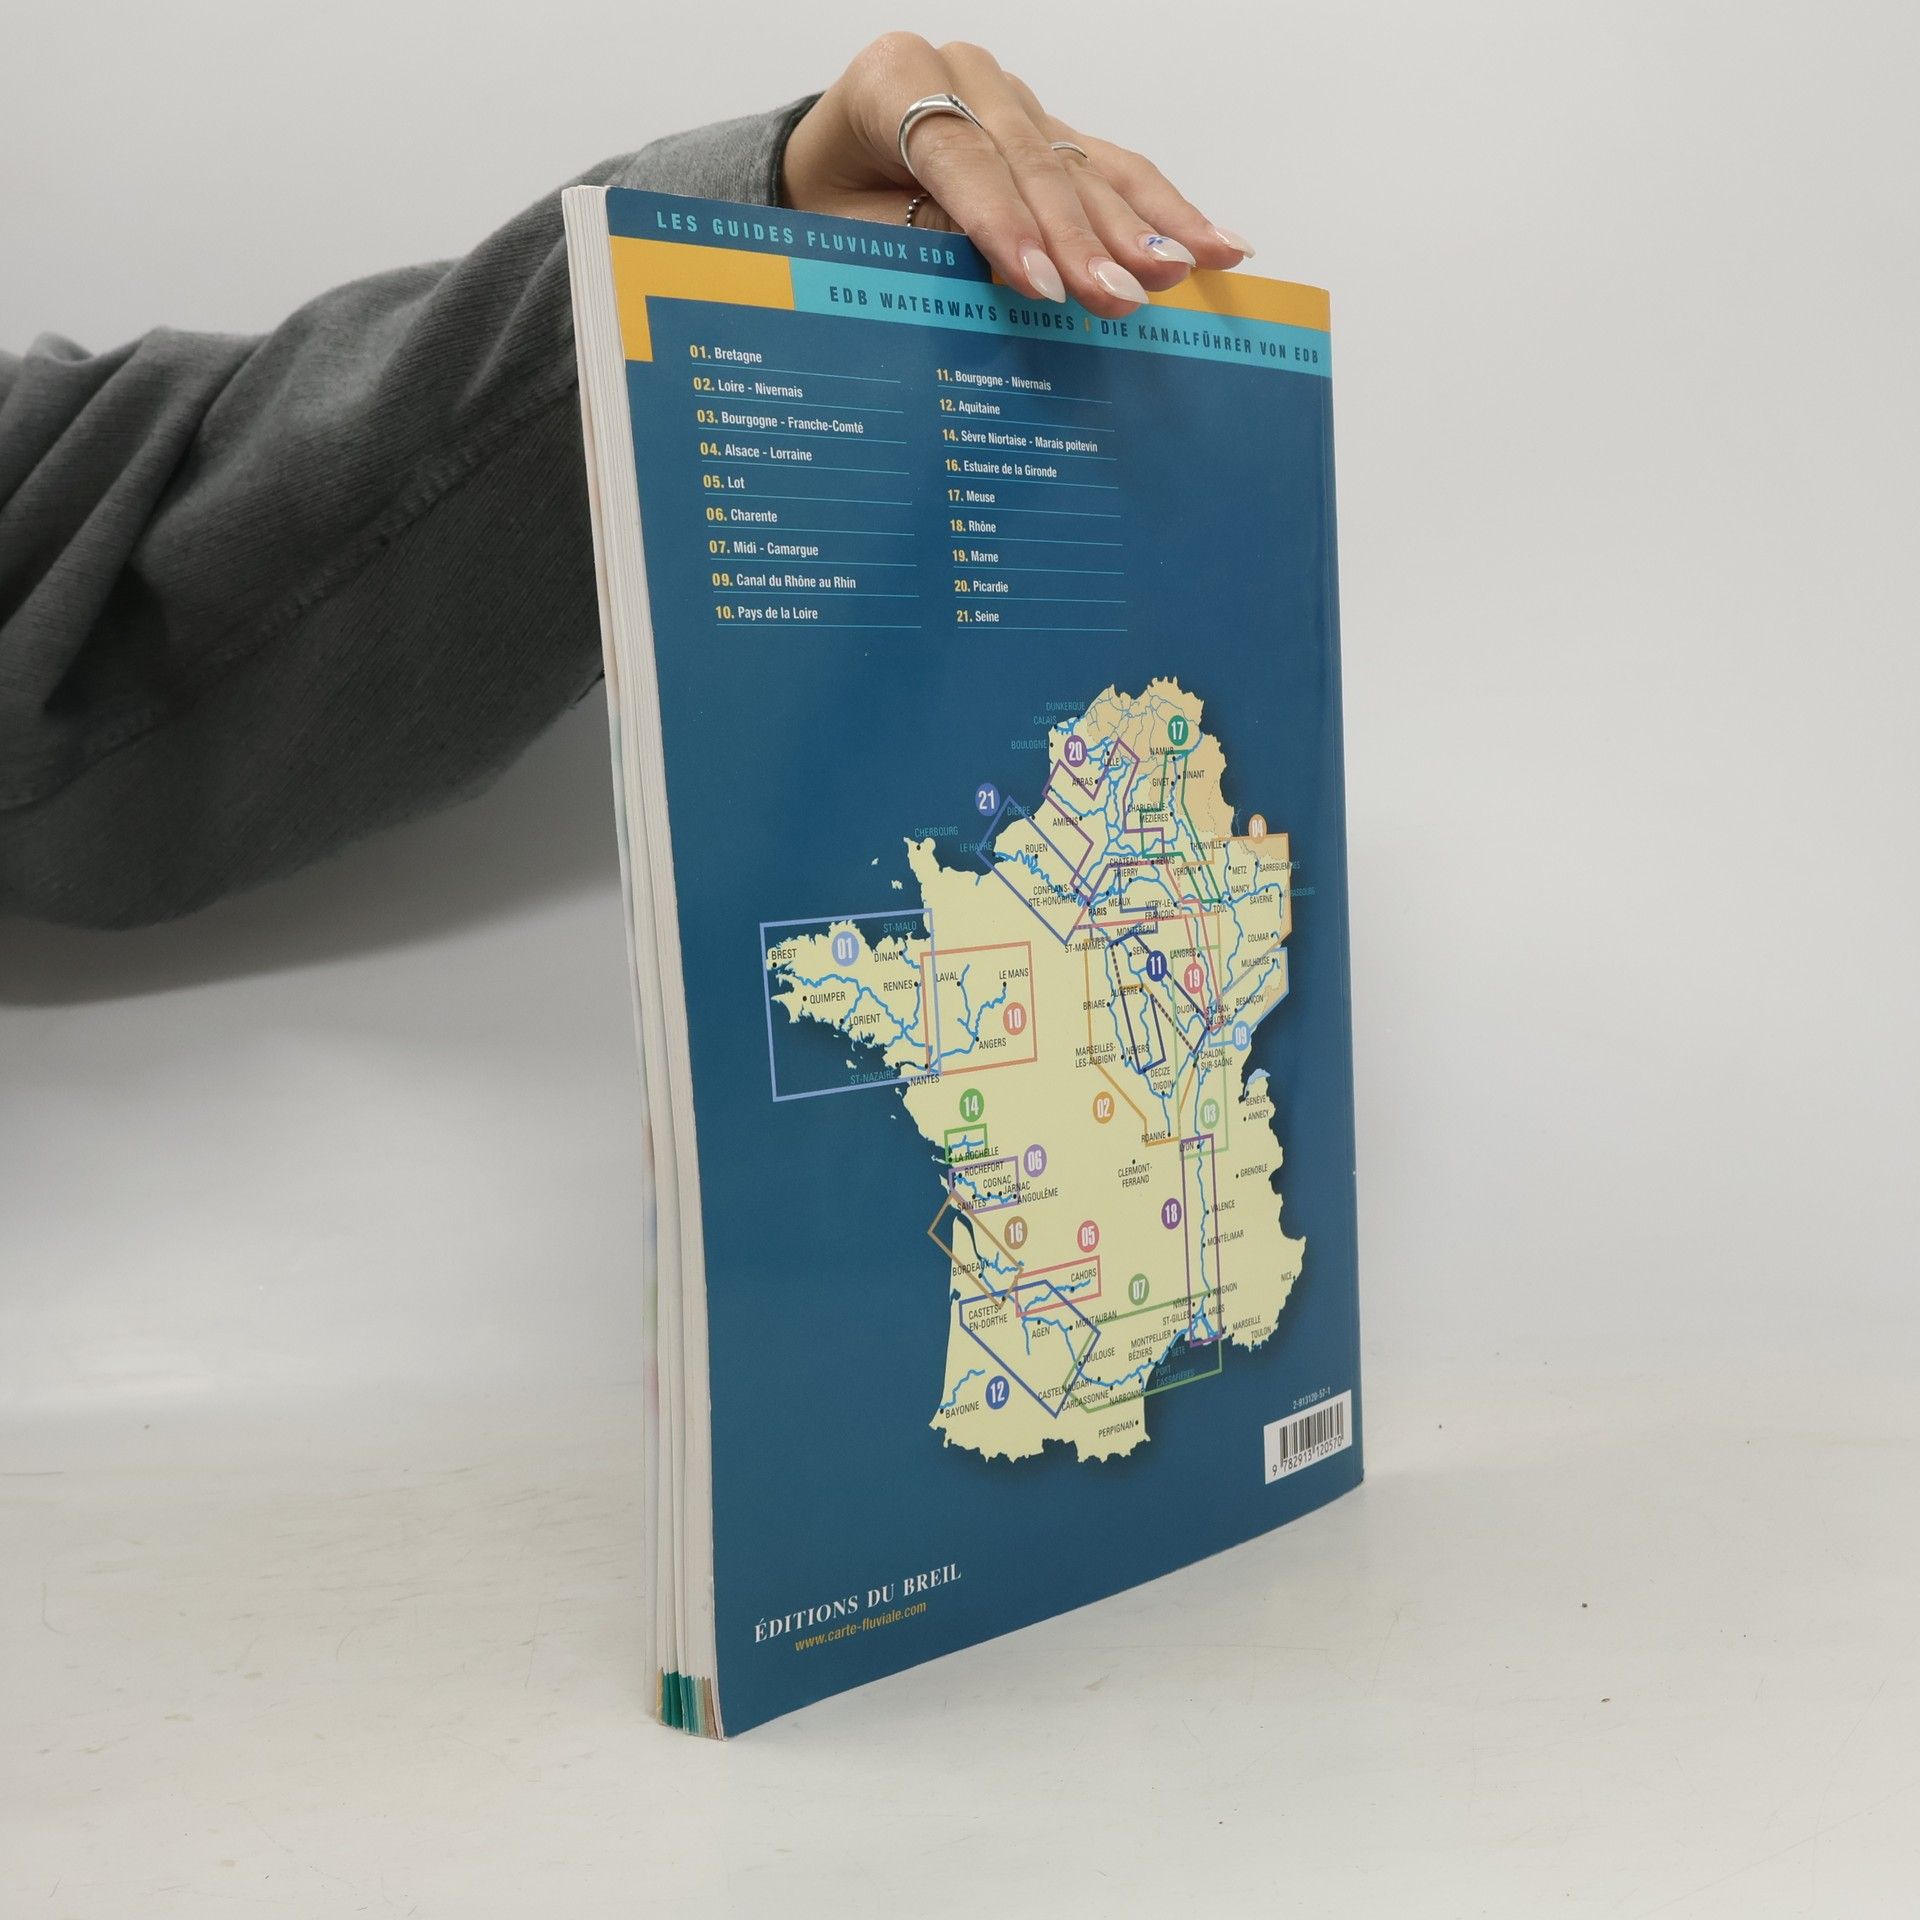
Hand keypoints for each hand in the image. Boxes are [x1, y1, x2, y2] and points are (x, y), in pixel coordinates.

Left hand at [780, 34, 1253, 318]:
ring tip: (1185, 269)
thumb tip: (1018, 268)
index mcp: (893, 79)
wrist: (825, 178)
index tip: (1043, 286)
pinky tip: (1214, 241)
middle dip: (1081, 238)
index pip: (963, 156)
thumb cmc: (828, 210)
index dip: (1004, 225)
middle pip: (1033, 162)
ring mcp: (1012, 99)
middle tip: (1121, 296)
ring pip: (1085, 164)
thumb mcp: (850, 232)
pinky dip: (1161, 211)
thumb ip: (925, 237)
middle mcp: (961, 73)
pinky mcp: (1050, 131)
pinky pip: (1112, 169)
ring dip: (1140, 226)